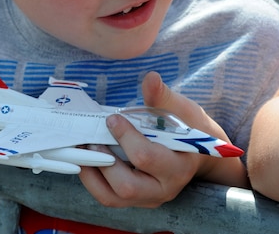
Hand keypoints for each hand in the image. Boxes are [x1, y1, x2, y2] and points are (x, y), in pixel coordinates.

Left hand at [78, 72, 246, 206]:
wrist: (196, 152)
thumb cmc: (188, 127)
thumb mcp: (181, 109)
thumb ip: (163, 96)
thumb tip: (150, 78)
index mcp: (178, 166)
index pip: (146, 157)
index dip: (125, 137)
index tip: (112, 118)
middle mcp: (164, 188)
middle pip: (127, 187)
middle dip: (104, 161)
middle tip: (91, 139)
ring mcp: (149, 198)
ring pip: (113, 198)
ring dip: (92, 174)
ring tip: (82, 151)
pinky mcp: (136, 200)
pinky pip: (109, 198)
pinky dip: (93, 180)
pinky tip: (86, 160)